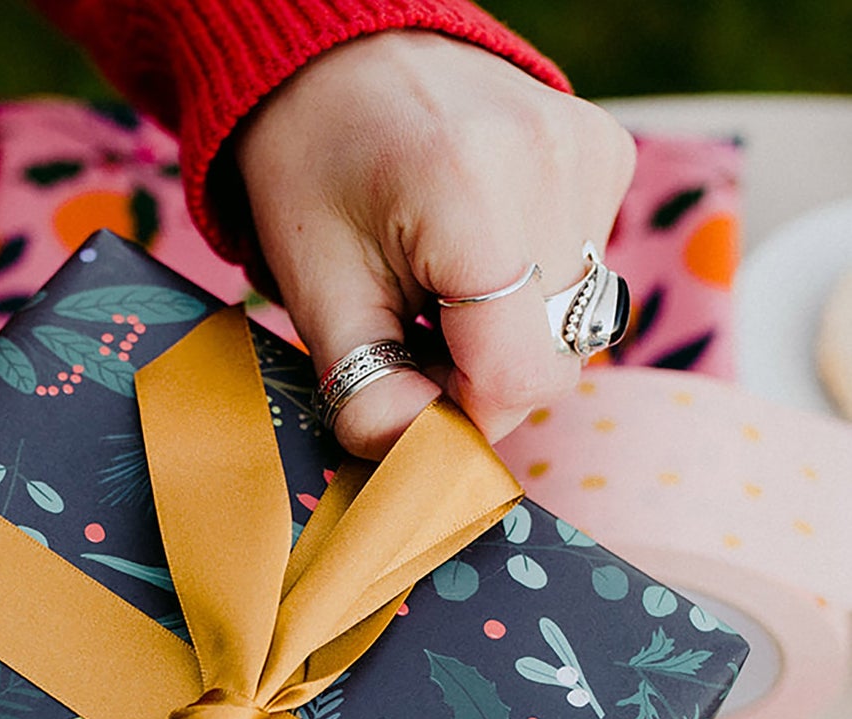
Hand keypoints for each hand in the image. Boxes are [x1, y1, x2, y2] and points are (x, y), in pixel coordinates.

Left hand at [235, 30, 635, 455]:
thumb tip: (415, 461)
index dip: (462, 415)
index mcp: (472, 200)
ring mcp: (592, 154)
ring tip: (437, 288)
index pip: (515, 379)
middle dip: (477, 378)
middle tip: (410, 334)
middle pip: (549, 360)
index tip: (409, 395)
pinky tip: (474, 253)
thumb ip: (366, 387)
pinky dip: (529, 291)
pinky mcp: (606, 152)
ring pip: (573, 325)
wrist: (339, 58)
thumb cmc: (313, 170)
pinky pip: (584, 273)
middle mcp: (554, 168)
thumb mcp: (317, 290)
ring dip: (504, 338)